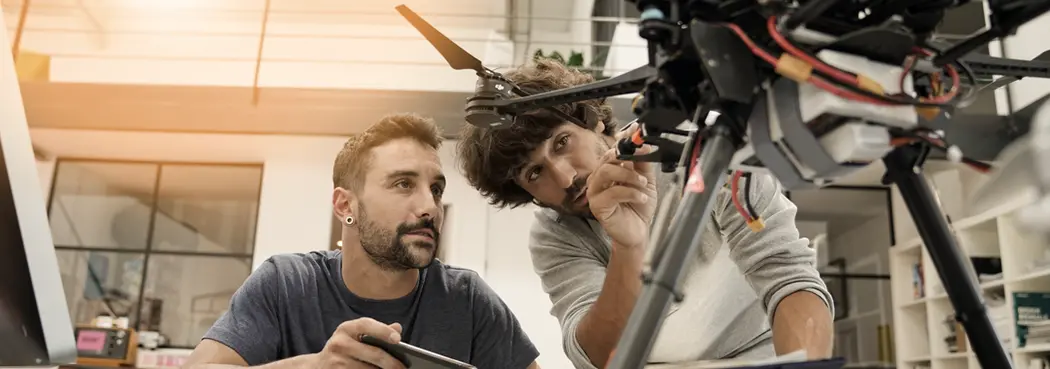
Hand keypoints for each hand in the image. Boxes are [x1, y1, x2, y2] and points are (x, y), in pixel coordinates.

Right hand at [314, 317, 405, 368]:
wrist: (318, 367)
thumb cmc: (344, 348)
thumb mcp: (355, 335)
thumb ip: (376, 331)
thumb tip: (397, 328)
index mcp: (346, 329)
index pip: (366, 325)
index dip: (383, 331)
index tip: (398, 340)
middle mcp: (340, 343)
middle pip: (374, 353)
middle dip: (392, 362)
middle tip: (404, 367)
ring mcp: (337, 362)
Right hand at [587, 123, 657, 248]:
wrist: (639, 232)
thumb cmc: (638, 208)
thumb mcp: (646, 182)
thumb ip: (643, 164)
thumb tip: (643, 146)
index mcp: (610, 170)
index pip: (613, 149)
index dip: (624, 140)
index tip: (636, 133)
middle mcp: (599, 178)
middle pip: (607, 158)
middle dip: (627, 158)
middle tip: (642, 165)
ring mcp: (596, 191)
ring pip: (606, 171)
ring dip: (629, 176)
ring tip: (642, 184)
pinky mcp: (597, 205)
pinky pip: (612, 192)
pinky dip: (630, 193)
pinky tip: (640, 198)